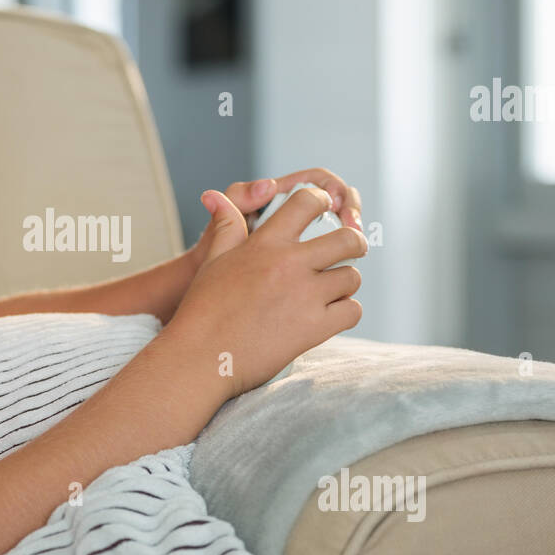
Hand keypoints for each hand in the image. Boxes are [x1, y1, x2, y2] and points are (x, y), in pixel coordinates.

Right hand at [168, 185, 365, 398]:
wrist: (200, 357)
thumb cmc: (203, 309)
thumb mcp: (213, 260)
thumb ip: (226, 228)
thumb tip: (215, 197)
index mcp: (264, 243)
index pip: (307, 202)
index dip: (322, 202)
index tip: (327, 211)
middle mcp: (288, 264)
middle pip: (347, 239)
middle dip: (354, 243)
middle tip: (348, 252)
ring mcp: (304, 296)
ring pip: (352, 277)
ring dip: (345, 283)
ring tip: (331, 292)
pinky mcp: (314, 328)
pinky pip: (352, 311)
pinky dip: (345, 312)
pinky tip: (329, 316)